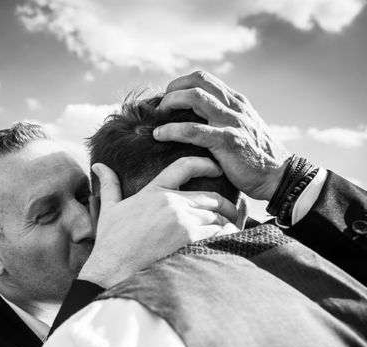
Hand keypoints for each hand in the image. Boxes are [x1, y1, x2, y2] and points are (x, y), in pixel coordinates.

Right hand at [78, 157, 237, 287]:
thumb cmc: (111, 241)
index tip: (217, 169)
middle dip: (225, 204)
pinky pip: (218, 234)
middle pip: (211, 196)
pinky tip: (227, 242)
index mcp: (154, 191)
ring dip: (225, 224)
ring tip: (229, 231)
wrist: (113, 267)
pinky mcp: (190, 239)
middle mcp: (172, 202)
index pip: (185, 167)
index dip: (205, 164)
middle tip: (232, 212)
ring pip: (217, 217)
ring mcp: (182, 220)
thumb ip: (109, 185)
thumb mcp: (109, 209)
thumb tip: (98, 165)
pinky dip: (225, 237)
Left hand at [154, 70, 290, 200]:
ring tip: (157, 117)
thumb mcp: (242, 131)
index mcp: (236, 102)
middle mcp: (234, 107)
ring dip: (170, 103)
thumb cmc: (256, 159)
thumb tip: (196, 120)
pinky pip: (193, 131)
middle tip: (160, 107)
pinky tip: (159, 135)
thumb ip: (223, 121)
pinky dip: (172, 130)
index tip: (167, 98)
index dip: (181, 84)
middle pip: (197, 81)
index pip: (204, 79)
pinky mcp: (228, 141)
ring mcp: (231, 122)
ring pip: (195, 98)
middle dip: (173, 90)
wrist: (279, 177)